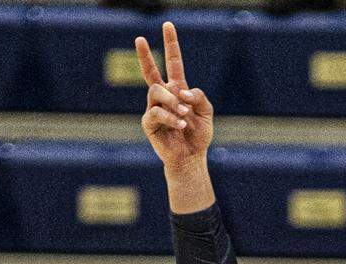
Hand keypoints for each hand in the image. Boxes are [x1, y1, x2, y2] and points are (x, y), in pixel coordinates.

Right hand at [135, 22, 213, 171]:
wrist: (191, 156)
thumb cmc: (198, 134)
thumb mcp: (206, 111)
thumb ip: (198, 96)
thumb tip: (181, 91)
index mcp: (178, 89)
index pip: (173, 62)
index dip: (171, 44)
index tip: (168, 25)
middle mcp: (164, 96)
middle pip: (151, 72)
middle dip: (144, 55)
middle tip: (139, 37)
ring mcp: (154, 108)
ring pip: (157, 91)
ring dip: (172, 101)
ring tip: (184, 114)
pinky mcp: (149, 123)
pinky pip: (156, 112)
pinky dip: (171, 117)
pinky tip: (181, 124)